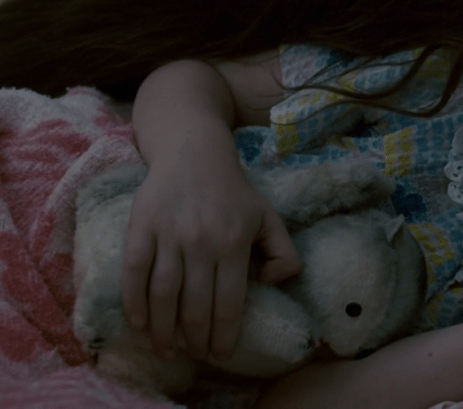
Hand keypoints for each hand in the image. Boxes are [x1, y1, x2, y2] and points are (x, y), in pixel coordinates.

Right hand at [121, 146, 301, 361]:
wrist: (195, 152)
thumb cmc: (235, 192)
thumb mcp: (270, 218)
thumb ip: (284, 253)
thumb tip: (271, 284)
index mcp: (235, 242)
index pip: (229, 302)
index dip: (224, 335)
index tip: (222, 354)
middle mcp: (202, 240)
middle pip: (195, 305)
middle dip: (195, 339)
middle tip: (196, 355)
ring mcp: (169, 234)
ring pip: (163, 294)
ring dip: (162, 330)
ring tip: (166, 350)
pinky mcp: (141, 226)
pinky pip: (134, 271)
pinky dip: (134, 301)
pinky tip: (138, 323)